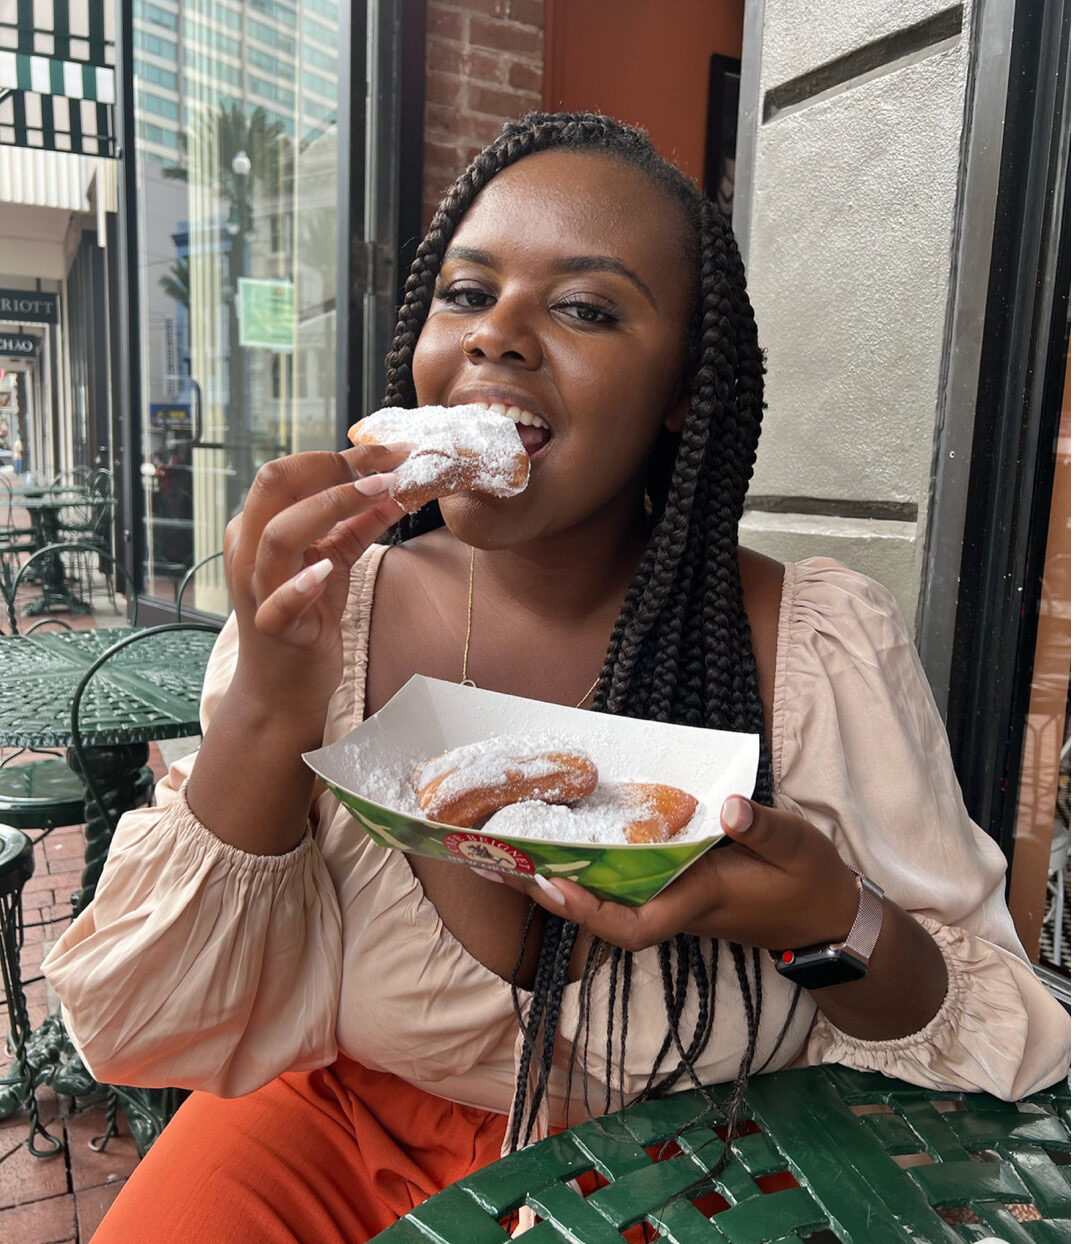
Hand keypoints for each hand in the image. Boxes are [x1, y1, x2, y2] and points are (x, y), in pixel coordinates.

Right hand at [224, 444, 408, 713]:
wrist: (284, 687)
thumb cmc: (308, 618)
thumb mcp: (334, 563)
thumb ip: (357, 526)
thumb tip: (395, 489)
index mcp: (258, 527)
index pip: (290, 472)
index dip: (340, 456)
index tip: (390, 451)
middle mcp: (249, 550)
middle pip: (275, 485)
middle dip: (334, 467)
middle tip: (387, 465)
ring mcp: (256, 588)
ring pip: (279, 533)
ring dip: (331, 506)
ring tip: (379, 492)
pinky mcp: (272, 627)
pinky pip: (280, 601)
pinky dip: (302, 583)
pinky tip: (327, 570)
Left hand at [482, 797, 859, 952]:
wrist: (828, 920)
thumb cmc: (810, 882)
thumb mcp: (796, 846)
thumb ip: (761, 828)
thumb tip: (727, 806)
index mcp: (699, 899)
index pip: (633, 923)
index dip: (587, 911)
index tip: (549, 884)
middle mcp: (677, 908)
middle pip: (604, 916)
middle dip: (553, 895)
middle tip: (502, 861)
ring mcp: (676, 905)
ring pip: (610, 904)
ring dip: (567, 883)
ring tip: (518, 851)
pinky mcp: (679, 894)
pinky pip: (626, 890)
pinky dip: (595, 872)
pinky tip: (574, 846)